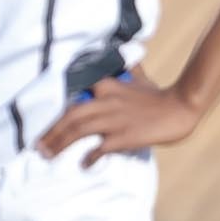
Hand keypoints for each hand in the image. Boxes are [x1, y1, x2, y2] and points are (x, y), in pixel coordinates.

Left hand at [40, 74, 199, 161]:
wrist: (181, 107)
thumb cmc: (159, 95)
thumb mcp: (139, 78)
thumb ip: (126, 70)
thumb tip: (125, 56)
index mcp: (108, 86)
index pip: (75, 90)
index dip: (57, 103)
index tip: (44, 116)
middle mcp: (106, 101)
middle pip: (70, 114)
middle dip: (51, 131)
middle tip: (38, 145)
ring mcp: (113, 120)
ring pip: (78, 130)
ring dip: (59, 143)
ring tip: (47, 155)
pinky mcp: (124, 136)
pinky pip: (100, 148)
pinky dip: (90, 157)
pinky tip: (84, 164)